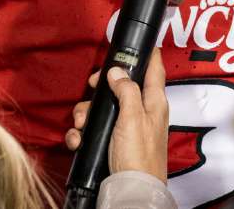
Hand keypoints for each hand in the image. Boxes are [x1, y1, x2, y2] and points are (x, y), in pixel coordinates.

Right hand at [64, 49, 169, 182]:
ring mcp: (127, 126)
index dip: (147, 54)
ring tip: (81, 123)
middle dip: (102, 86)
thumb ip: (126, 90)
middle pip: (122, 85)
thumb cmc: (139, 156)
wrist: (132, 189)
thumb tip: (117, 71)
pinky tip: (78, 139)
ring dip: (86, 112)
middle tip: (93, 86)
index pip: (155, 69)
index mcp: (154, 102)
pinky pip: (96, 128)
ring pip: (103, 107)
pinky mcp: (114, 141)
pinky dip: (84, 132)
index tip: (136, 43)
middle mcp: (142, 111)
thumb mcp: (133, 117)